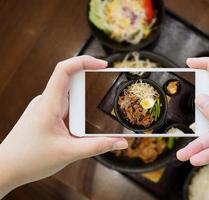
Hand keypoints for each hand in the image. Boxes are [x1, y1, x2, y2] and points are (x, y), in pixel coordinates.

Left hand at [0, 56, 127, 197]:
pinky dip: (74, 118)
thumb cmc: (30, 160)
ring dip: (79, 114)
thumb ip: (97, 147)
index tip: (103, 65)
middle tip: (85, 124)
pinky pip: (65, 109)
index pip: (64, 70)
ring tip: (72, 137)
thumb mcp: (69, 153)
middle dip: (86, 102)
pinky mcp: (45, 115)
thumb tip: (121, 143)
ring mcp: (44, 108)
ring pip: (69, 100)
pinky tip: (71, 135)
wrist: (6, 169)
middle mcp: (45, 101)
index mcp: (48, 104)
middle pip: (71, 85)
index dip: (84, 61)